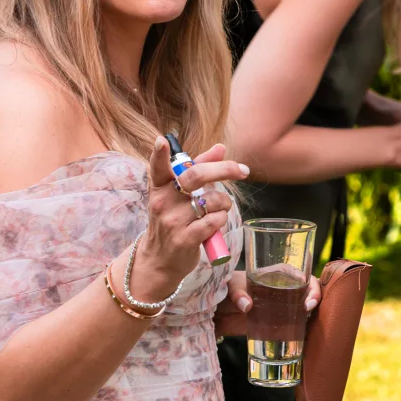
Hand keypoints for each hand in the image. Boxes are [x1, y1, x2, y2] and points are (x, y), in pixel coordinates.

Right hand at [129, 137, 248, 301]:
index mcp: (159, 187)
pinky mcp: (185, 239)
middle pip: (196, 176)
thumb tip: (220, 148)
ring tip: (220, 208)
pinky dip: (221, 219)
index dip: (159, 154)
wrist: (160, 259)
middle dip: (224, 169)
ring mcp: (173, 222)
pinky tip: (215, 222)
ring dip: (224, 202)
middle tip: (243, 171)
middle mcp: (163, 202)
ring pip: (212, 200)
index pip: (157, 168)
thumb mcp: (177, 195)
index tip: (162, 140)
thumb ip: (197, 169)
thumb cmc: (172, 220)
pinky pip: (215, 221)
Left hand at [213, 271, 322, 336]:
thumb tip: (247, 306)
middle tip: (308, 309)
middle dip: (315, 297)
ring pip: (305, 308)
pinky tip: (304, 336)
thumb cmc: (224, 290)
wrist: (216, 313)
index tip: (306, 297)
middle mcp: (283, 289)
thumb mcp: (230, 287)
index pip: (301, 273)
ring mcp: (281, 307)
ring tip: (306, 323)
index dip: (310, 284)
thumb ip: (238, 294)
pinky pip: (296, 325)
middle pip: (309, 290)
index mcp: (275, 274)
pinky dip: (303, 330)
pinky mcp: (277, 324)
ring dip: (313, 315)